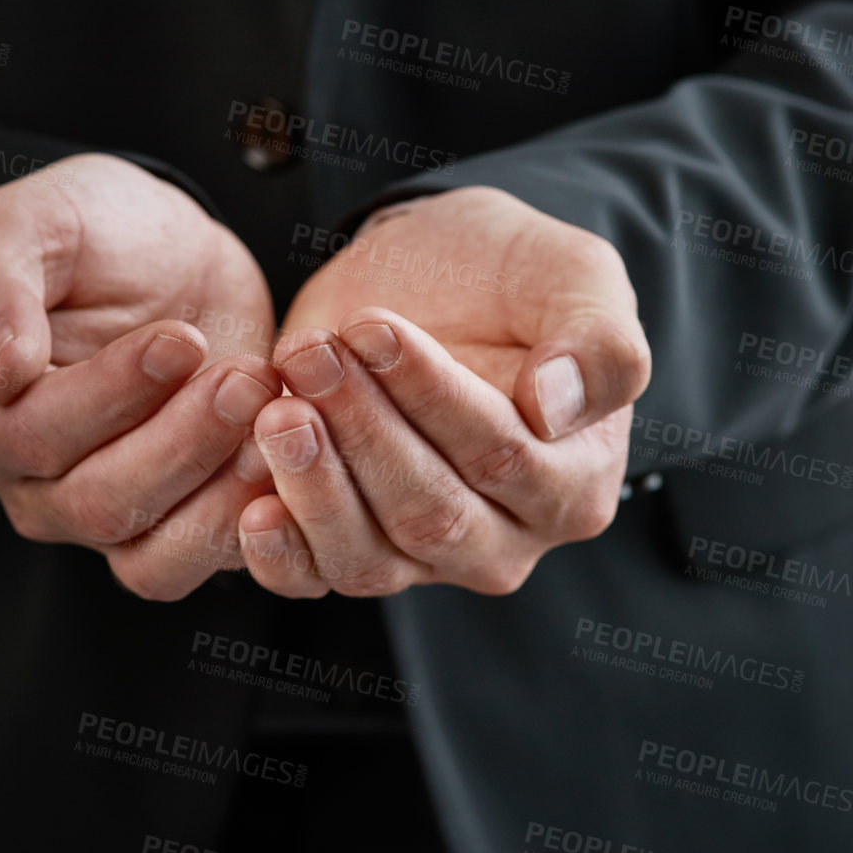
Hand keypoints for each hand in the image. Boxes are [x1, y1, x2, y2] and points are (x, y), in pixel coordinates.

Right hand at [0, 154, 281, 598]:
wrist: (172, 252)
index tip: (181, 338)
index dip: (112, 394)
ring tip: (266, 409)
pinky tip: (282, 459)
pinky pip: (199, 562)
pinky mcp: (173, 524)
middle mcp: (30, 485)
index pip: (34, 435)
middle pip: (97, 502)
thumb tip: (0, 370)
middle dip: (183, 440)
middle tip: (245, 375)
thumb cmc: (89, 232)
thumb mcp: (27, 222)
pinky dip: (246, 524)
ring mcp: (102, 515)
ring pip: (150, 552)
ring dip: (217, 485)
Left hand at [238, 187, 650, 597]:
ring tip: (276, 409)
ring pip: (368, 556)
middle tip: (311, 357)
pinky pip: (313, 578)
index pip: (502, 457)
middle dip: (362, 433)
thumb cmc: (511, 277)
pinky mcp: (352, 548)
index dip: (431, 397)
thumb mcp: (577, 276)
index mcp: (573, 485)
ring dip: (313, 484)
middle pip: (428, 513)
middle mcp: (504, 539)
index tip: (373, 328)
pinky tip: (252, 506)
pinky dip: (280, 552)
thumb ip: (600, 342)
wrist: (427, 275)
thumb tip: (555, 406)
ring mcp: (424, 558)